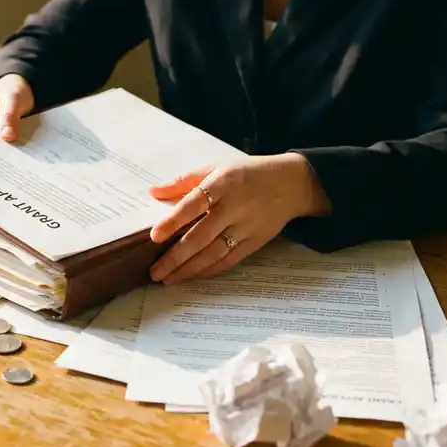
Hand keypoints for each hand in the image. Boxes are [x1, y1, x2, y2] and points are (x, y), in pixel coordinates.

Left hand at [147, 153, 330, 284]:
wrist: (292, 183)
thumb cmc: (247, 173)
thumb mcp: (216, 167)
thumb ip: (184, 181)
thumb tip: (153, 192)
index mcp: (224, 182)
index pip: (194, 203)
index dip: (174, 220)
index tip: (154, 236)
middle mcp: (236, 206)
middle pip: (202, 236)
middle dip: (176, 257)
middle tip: (154, 271)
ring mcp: (248, 226)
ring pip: (215, 253)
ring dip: (189, 269)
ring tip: (168, 278)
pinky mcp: (256, 241)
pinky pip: (230, 260)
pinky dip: (209, 270)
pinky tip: (191, 276)